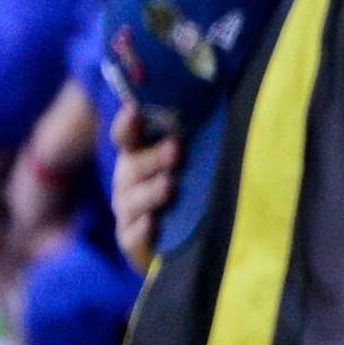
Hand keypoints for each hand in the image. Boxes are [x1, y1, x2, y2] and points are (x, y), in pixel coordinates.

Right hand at [111, 101, 181, 267]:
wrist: (189, 239)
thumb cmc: (193, 190)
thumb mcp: (192, 162)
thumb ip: (193, 140)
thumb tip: (216, 104)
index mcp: (139, 155)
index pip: (127, 136)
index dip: (128, 124)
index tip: (135, 111)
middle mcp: (128, 181)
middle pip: (131, 166)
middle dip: (153, 158)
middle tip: (175, 150)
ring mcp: (127, 211)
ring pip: (132, 200)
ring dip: (150, 192)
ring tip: (169, 186)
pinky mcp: (131, 240)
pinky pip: (131, 235)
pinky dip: (142, 230)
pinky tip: (153, 223)